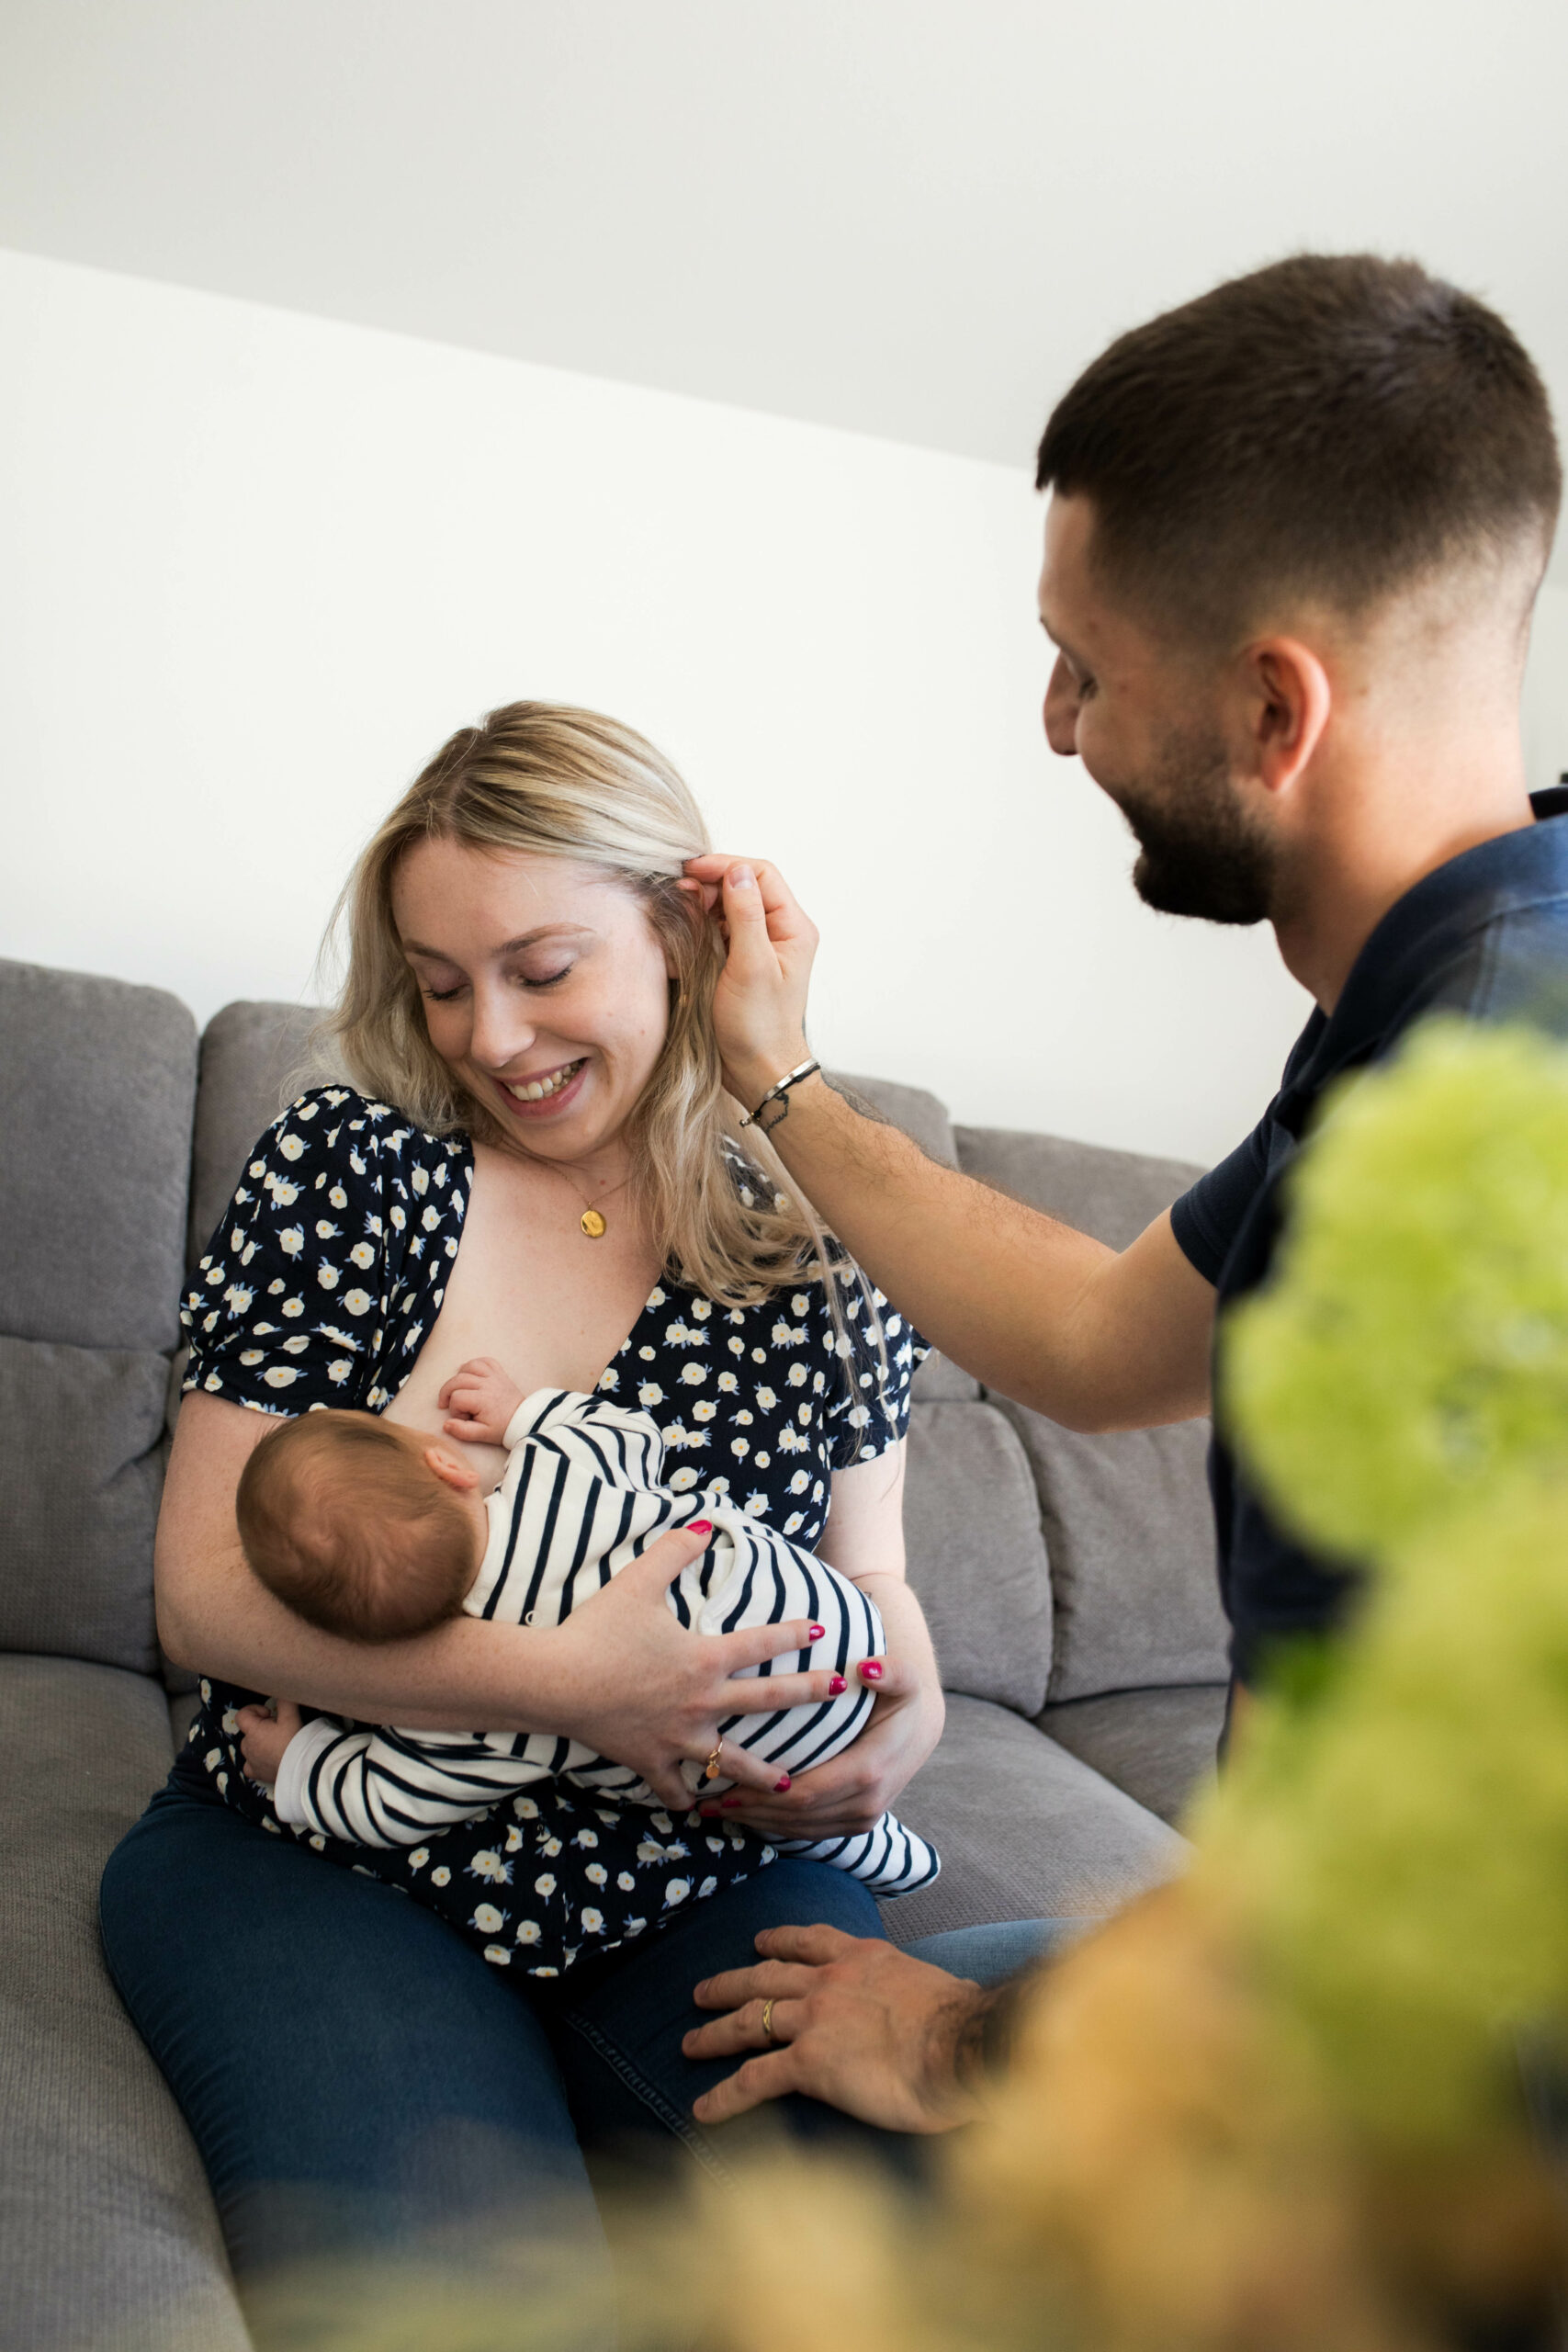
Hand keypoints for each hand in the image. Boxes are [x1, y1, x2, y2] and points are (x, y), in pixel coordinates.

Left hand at [238, 1699, 302, 1785]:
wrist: (300, 1767)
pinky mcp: (257, 1773)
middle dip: (261, 1727)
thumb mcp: (291, 1716)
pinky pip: (250, 1765)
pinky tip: (268, 1758)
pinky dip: (256, 1760)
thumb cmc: (293, 1741)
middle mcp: (248, 1746)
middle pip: (248, 1731)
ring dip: (260, 1743)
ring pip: (250, 1747)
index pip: (241, 1715)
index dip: (254, 1710)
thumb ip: (284, 1701)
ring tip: (278, 1743)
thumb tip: (282, 1688)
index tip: (269, 1714)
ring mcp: (251, 1761)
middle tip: (279, 1729)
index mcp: (253, 1731)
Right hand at [438, 1356, 525, 1444]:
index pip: (457, 1398)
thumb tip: (446, 1424)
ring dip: (459, 1376)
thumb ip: (462, 1431)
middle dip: (447, 1392)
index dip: (454, 1409)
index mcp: (483, 1400)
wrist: (523, 1420)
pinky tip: (470, 1375)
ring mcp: (494, 1376)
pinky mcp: (499, 1373)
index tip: (463, 1418)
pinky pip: (485, 1360)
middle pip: (457, 1380)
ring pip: (469, 1366)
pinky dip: (475, 1365)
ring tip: (457, 1388)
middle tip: (445, 1404)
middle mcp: (487, 1385)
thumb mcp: (482, 1435)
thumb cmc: (502, 1428)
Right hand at [541, 1524, 857, 1811]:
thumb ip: (675, 1549)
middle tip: (840, 1693)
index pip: (762, 1643)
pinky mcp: (650, 1761)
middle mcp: (702, 1702)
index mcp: (705, 1659)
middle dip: (809, 1694)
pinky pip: (675, 1788)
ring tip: (790, 1786)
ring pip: (731, 1762)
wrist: (556, 1682)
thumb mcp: (638, 1580)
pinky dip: (687, 1799)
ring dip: (764, 1774)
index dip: (794, 1633)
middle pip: (768, 1701)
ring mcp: (678, 1737)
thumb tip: (705, 1520)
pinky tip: (700, 1807)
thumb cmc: (597, 1629)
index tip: (820, 1630)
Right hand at [680, 855, 817, 1110]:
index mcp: (793, 927)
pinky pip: (721, 927)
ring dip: (703, 902)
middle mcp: (780, 931)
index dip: (725, 866)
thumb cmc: (759, 1026)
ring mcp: (760, 945)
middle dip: (710, 883)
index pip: (760, 874)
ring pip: (729, 905)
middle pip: (744, 885)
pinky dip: (702, 923)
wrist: (758, 1069)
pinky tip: (685, 928)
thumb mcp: (752, 967)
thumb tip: (736, 871)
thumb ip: (746, 915)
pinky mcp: (741, 959)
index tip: (690, 871)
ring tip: (679, 909)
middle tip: (679, 893)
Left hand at [683, 1924, 984, 2132]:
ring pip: (749, 2020)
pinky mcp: (808, 2062)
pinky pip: (754, 2078)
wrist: (963, 2044)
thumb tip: (952, 2004)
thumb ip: (927, 1995)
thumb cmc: (966, 2026)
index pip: (810, 1941)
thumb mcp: (942, 1990)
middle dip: (730, 1983)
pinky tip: (704, 2108)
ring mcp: (814, 2018)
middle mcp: (831, 1979)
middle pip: (765, 1976)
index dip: (780, 1941)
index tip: (760, 1943)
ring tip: (690, 2042)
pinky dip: (724, 2095)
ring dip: (715, 2032)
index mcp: (864, 1957)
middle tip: (702, 1991)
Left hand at [699, 1653, 942, 1838]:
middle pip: (797, 1815)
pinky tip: (747, 1816)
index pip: (807, 1790)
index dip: (764, 1793)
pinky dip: (776, 1826)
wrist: (920, 1731)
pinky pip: (810, 1831)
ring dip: (757, 1822)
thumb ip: (891, 1671)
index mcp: (870, 1770)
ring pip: (800, 1828)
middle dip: (751, 1810)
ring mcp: (862, 1819)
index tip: (726, 1782)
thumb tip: (867, 1668)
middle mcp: (867, 1804)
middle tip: (707, 1800)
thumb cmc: (901, 1699)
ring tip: (716, 1809)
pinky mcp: (855, 1825)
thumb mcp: (904, 1679)